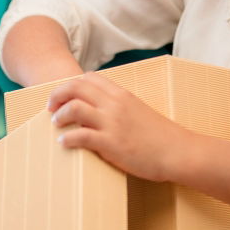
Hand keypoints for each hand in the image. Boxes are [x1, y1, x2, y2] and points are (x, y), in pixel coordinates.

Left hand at [47, 72, 190, 181]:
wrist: (178, 151)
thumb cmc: (160, 136)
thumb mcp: (138, 111)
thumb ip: (119, 107)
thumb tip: (100, 111)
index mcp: (122, 94)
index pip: (89, 78)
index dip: (71, 84)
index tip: (64, 96)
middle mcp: (115, 104)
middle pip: (76, 87)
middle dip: (57, 95)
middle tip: (50, 108)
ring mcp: (112, 123)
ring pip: (74, 108)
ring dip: (59, 115)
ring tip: (56, 124)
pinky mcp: (111, 143)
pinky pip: (80, 136)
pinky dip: (67, 138)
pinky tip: (63, 143)